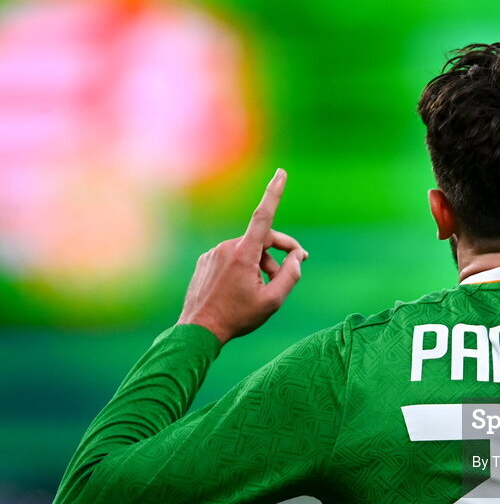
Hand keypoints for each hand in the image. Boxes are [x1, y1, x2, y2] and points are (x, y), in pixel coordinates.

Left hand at [176, 169, 307, 343]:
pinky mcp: (205, 262)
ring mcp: (213, 253)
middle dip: (281, 253)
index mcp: (244, 254)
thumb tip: (298, 257)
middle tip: (296, 267)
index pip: (263, 217)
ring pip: (248, 251)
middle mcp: (227, 247)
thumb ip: (291, 275)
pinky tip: (243, 289)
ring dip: (262, 265)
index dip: (274, 193)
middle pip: (263, 240)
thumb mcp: (273, 300)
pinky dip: (244, 268)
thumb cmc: (238, 317)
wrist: (198, 330)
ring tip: (263, 289)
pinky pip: (232, 258)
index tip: (281, 173)